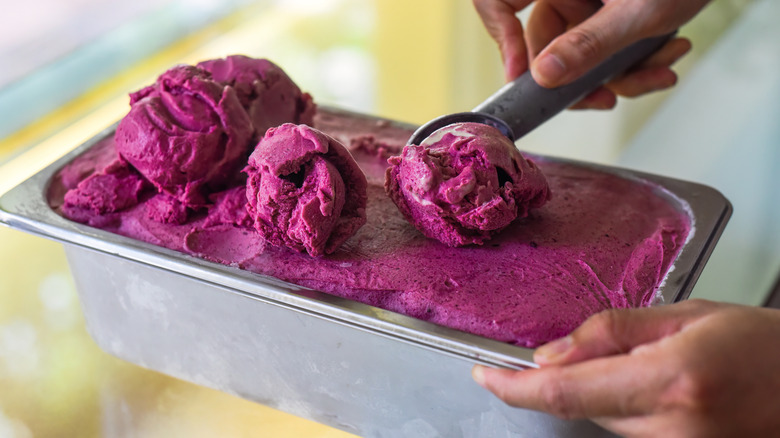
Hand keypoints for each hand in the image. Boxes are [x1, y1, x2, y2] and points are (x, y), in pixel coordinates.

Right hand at [472, 0, 710, 108]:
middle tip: (604, 98)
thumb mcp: (637, 12)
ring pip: (578, 55)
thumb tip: (544, 75)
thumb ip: (589, 45)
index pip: (497, 1)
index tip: (522, 76)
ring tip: (659, 67)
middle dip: (581, 78)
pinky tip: (666, 53)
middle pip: (544, 43)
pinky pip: (603, 51)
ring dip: (622, 74)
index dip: (501, 37)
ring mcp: (586, 2)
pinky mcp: (606, 15)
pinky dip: (636, 62)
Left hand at [472, 299, 779, 436]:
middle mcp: (672, 428)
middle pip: (582, 405)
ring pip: (605, 420)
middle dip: (575, 374)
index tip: (486, 376)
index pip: (565, 391)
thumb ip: (612, 332)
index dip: (515, 387)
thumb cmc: (765, 344)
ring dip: (607, 390)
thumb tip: (550, 354)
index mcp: (670, 381)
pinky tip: (665, 386)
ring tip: (661, 362)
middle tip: (619, 345)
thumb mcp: (687, 315)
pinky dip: (628, 407)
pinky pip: (632, 433)